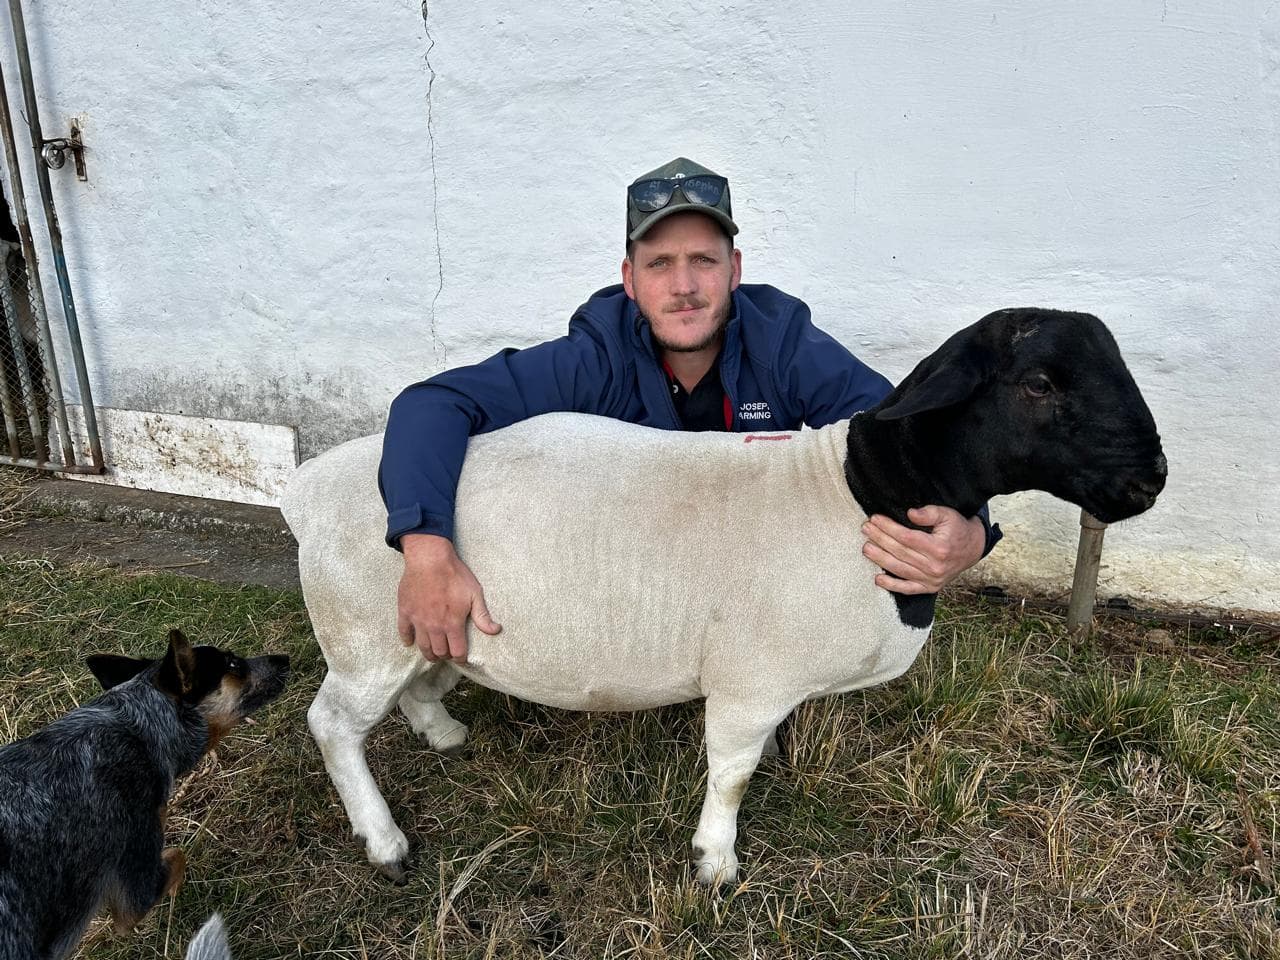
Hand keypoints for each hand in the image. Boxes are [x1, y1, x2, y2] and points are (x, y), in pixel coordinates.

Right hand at [398, 534, 500, 661]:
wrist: (429, 559)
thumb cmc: (454, 575)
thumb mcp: (475, 594)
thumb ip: (483, 616)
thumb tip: (495, 630)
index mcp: (453, 623)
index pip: (457, 651)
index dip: (461, 658)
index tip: (462, 658)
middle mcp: (434, 626)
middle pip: (439, 652)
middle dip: (445, 656)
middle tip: (448, 653)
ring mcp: (418, 620)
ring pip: (422, 646)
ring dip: (429, 653)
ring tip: (434, 653)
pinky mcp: (405, 612)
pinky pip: (404, 632)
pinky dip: (407, 640)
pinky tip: (410, 643)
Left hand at [861, 506, 985, 594]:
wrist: (973, 549)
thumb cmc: (957, 529)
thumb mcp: (947, 515)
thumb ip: (929, 513)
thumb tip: (910, 514)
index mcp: (939, 548)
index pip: (907, 537)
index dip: (889, 528)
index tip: (875, 519)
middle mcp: (935, 567)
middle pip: (900, 552)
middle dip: (880, 539)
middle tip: (865, 529)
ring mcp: (932, 579)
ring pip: (900, 569)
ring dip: (880, 559)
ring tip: (866, 548)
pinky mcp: (930, 588)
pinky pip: (908, 589)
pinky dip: (892, 585)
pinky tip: (878, 579)